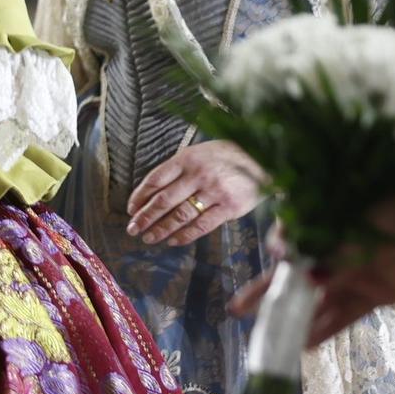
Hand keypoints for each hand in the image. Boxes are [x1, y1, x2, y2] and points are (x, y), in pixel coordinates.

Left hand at [126, 141, 264, 245]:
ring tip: (148, 238)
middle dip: (145, 217)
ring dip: (161, 229)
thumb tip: (152, 192)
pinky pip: (201, 225)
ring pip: (180, 215)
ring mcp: (214, 191)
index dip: (140, 196)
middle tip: (133, 229)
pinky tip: (172, 241)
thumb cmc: (226, 156)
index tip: (131, 209)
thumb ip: (178, 169)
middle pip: (164, 200)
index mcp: (187, 158)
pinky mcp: (229, 207)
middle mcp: (198, 174)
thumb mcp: (199, 152)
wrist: (263, 158)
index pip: (155, 179)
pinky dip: (184, 235)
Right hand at [229, 193, 394, 344]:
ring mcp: (353, 274)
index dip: (277, 249)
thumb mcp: (354, 222)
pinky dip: (324, 329)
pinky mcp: (374, 294)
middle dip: (266, 293)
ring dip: (294, 318)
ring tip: (270, 338)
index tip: (274, 253)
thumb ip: (323, 246)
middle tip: (238, 310)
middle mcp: (334, 251)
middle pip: (293, 276)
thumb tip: (289, 263)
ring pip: (316, 300)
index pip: (289, 239)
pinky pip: (343, 314)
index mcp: (325, 224)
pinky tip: (304, 345)